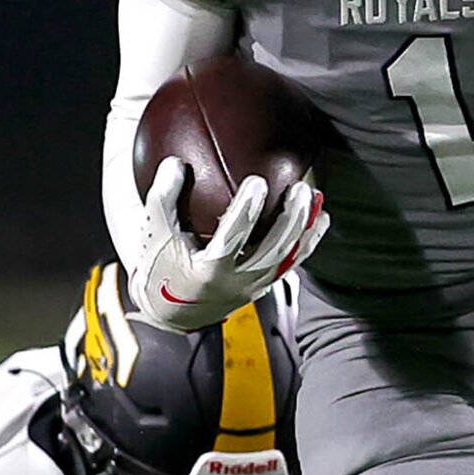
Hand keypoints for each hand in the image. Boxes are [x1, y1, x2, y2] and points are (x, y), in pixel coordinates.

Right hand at [134, 158, 327, 329]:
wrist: (170, 312)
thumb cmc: (159, 267)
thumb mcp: (153, 233)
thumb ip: (163, 197)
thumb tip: (175, 162)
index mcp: (208, 272)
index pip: (233, 238)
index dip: (247, 210)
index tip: (258, 181)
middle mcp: (237, 283)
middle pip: (273, 251)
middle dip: (291, 220)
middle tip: (300, 189)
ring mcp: (254, 287)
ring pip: (288, 259)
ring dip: (305, 229)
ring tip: (316, 198)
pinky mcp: (263, 286)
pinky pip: (291, 263)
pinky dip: (307, 241)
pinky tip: (319, 218)